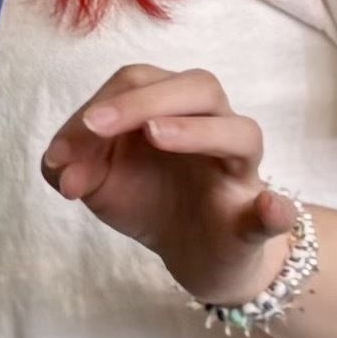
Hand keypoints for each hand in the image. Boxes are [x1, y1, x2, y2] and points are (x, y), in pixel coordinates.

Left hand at [41, 64, 301, 305]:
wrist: (193, 255)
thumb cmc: (149, 200)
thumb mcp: (98, 181)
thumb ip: (71, 165)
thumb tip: (61, 167)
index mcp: (173, 109)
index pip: (141, 82)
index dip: (100, 106)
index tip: (63, 149)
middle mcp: (213, 127)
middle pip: (198, 87)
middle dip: (142, 100)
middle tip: (98, 125)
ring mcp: (238, 172)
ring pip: (240, 133)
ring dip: (197, 130)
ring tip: (155, 137)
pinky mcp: (253, 222)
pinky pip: (274, 211)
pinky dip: (274, 209)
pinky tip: (269, 208)